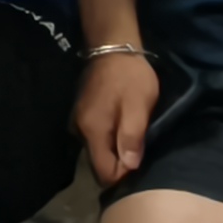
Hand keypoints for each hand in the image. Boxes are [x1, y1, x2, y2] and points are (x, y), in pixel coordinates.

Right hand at [73, 49, 156, 186]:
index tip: (140, 163)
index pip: (104, 172)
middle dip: (119, 166)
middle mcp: (81, 130)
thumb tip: (130, 166)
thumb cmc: (130, 77)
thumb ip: (132, 137)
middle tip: (141, 152)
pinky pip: (97, 140)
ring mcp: (80, 122)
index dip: (123, 175)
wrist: (113, 46)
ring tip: (135, 141)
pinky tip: (125, 130)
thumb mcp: (138, 106)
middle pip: (99, 164)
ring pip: (98, 152)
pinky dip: (111, 142)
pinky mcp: (85, 114)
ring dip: (116, 153)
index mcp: (93, 130)